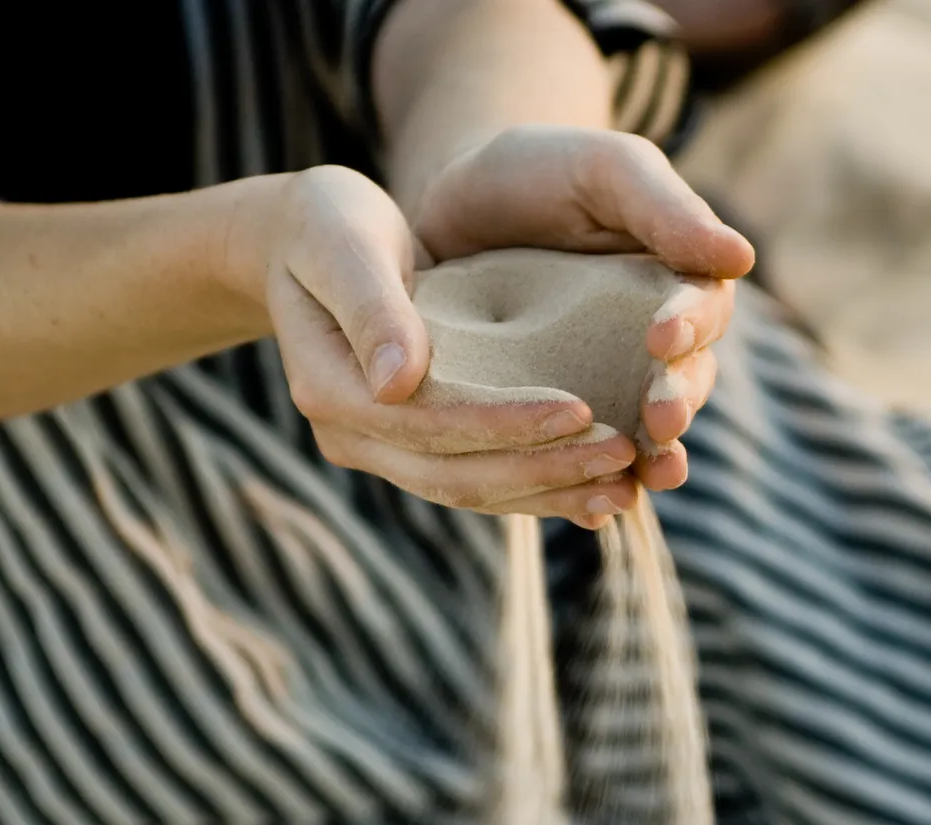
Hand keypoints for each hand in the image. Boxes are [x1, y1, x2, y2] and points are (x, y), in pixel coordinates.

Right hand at [227, 165, 643, 519]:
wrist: (304, 247)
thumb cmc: (326, 226)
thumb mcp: (344, 244)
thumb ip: (371, 306)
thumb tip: (399, 380)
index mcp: (331, 390)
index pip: (428, 424)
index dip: (504, 422)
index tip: (580, 408)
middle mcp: (352, 436)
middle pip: (455, 475)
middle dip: (544, 469)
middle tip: (624, 454)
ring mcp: (381, 450)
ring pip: (472, 490)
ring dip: (551, 492)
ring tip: (626, 486)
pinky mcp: (415, 448)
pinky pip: (480, 481)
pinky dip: (540, 489)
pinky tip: (598, 489)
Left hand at [411, 126, 755, 524]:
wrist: (455, 202)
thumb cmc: (540, 171)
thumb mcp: (603, 170)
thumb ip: (664, 209)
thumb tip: (740, 258)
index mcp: (676, 283)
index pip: (701, 312)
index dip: (689, 327)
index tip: (664, 335)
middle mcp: (650, 344)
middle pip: (683, 383)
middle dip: (677, 404)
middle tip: (660, 419)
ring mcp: (606, 384)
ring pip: (642, 433)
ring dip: (650, 460)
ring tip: (645, 480)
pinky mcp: (555, 416)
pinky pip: (582, 458)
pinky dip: (591, 486)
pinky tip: (592, 508)